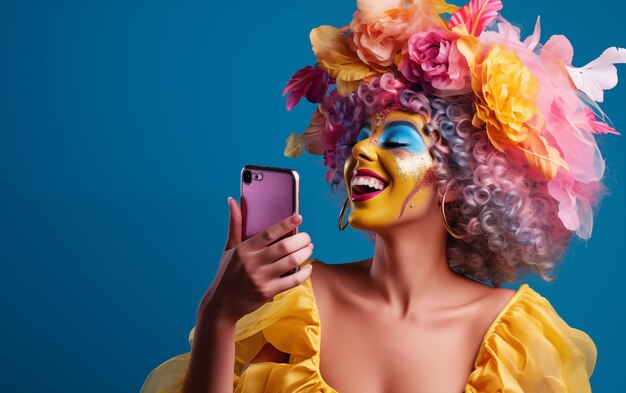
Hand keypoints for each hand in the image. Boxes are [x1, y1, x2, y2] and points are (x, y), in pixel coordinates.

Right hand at [198, 197, 313, 325]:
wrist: (222, 304)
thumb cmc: (228, 273)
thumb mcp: (229, 248)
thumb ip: (235, 224)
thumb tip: (232, 200)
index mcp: (243, 249)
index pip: (269, 233)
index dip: (286, 224)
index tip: (299, 217)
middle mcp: (252, 263)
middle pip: (284, 247)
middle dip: (301, 240)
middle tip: (307, 237)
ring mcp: (260, 279)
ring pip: (291, 262)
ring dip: (304, 253)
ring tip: (309, 248)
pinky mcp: (268, 292)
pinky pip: (293, 281)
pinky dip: (305, 273)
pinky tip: (309, 267)